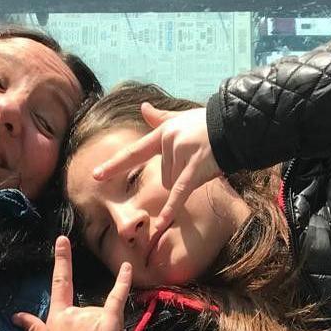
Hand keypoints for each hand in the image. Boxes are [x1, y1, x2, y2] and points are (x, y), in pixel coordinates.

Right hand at [13, 236, 131, 330]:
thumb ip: (31, 328)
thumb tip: (16, 316)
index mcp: (57, 316)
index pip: (59, 283)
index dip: (62, 261)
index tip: (63, 240)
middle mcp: (73, 312)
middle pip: (89, 309)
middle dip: (93, 328)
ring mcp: (90, 316)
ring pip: (103, 314)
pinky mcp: (108, 322)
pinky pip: (116, 299)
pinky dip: (123, 283)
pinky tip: (128, 268)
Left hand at [92, 104, 220, 245]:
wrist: (235, 125)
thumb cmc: (209, 124)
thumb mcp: (181, 118)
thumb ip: (160, 117)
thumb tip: (142, 107)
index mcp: (162, 134)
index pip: (134, 153)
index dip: (114, 165)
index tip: (95, 175)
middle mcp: (168, 143)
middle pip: (163, 176)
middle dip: (179, 174)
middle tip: (198, 158)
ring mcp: (181, 155)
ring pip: (174, 184)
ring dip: (189, 180)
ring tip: (206, 163)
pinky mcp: (194, 168)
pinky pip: (180, 192)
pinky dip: (172, 208)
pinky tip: (162, 223)